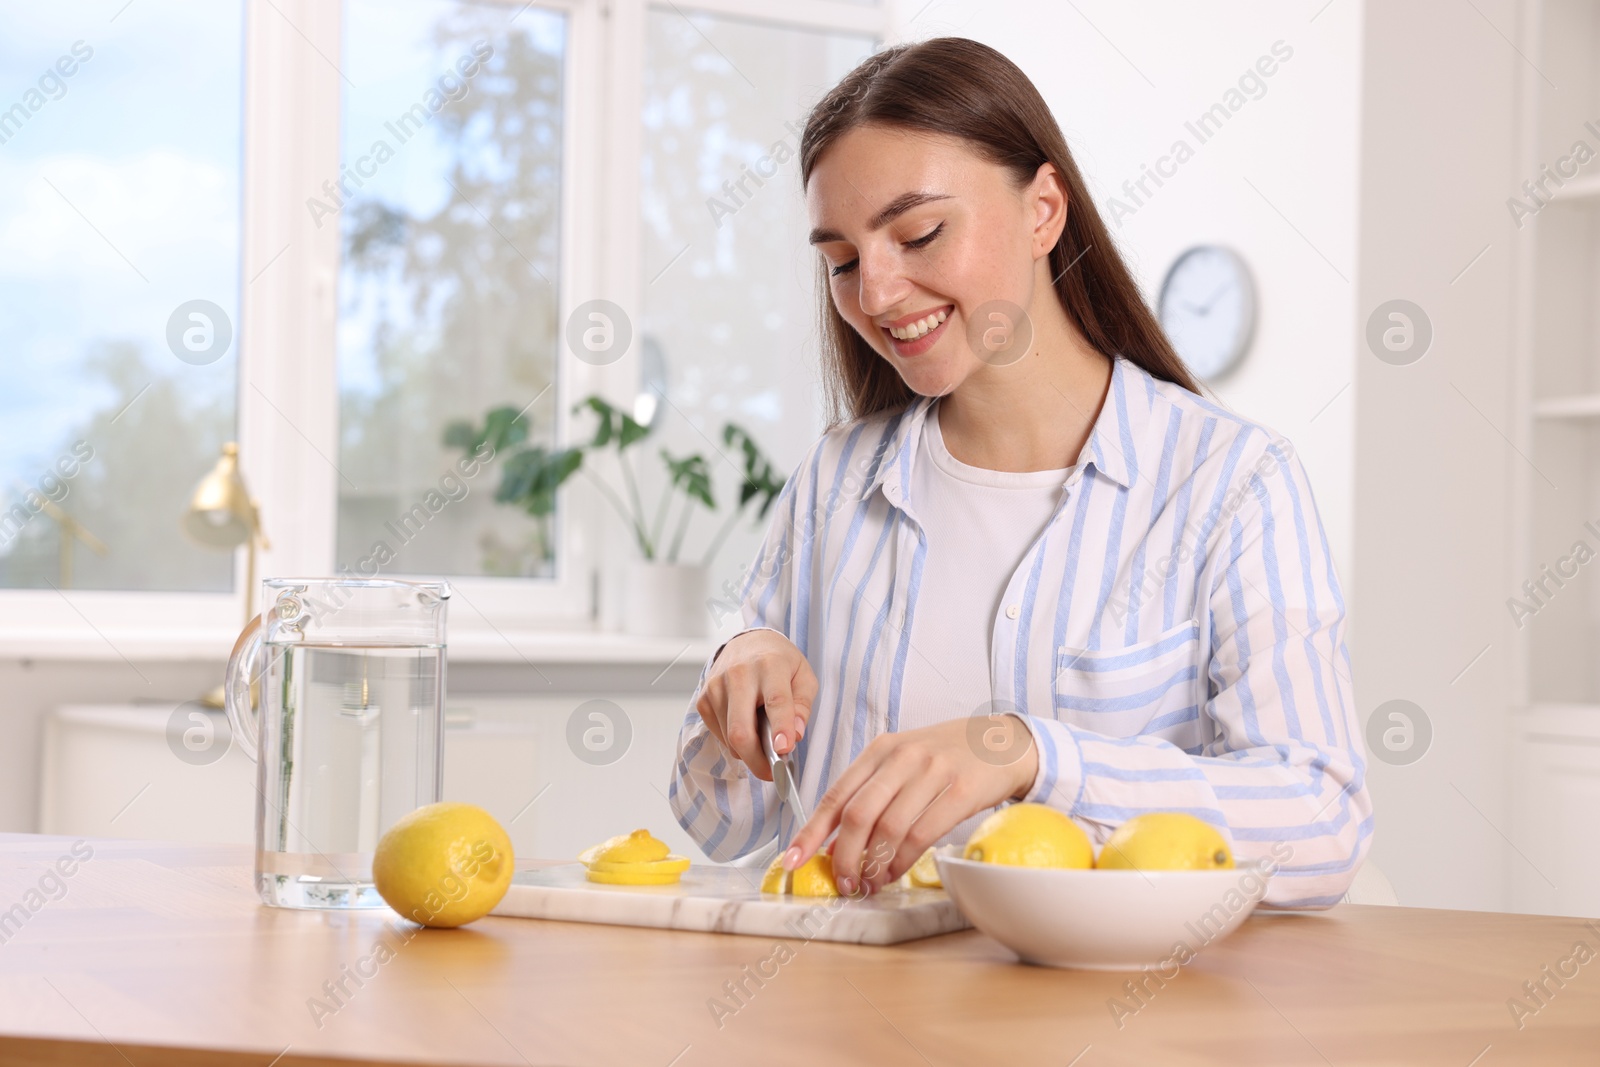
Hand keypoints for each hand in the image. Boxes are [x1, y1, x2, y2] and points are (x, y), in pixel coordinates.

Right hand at [694, 629, 816, 780]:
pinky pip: (720, 735)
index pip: (775, 701)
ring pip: (730, 739)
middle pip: (741, 730)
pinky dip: (735, 743)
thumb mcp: (803, 677)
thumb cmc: (779, 663)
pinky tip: (747, 727)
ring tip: (764, 744)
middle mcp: (738, 674)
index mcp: (770, 665)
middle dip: (757, 760)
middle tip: (773, 774)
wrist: (747, 644)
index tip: (784, 750)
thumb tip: (795, 735)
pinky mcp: (703, 700)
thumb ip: (802, 706)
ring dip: (749, 752)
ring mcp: (716, 687)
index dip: (780, 728)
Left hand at [783, 715, 1039, 894]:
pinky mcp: (961, 790)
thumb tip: (836, 841)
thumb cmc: (947, 757)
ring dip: (874, 864)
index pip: (836, 795)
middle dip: (843, 856)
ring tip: (869, 883)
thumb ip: (872, 793)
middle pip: (857, 815)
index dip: (811, 831)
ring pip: (888, 828)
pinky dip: (903, 861)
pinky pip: (922, 834)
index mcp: (881, 750)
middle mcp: (902, 757)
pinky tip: (896, 872)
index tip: (794, 859)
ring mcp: (932, 772)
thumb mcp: (904, 762)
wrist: (1003, 742)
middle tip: (842, 882)